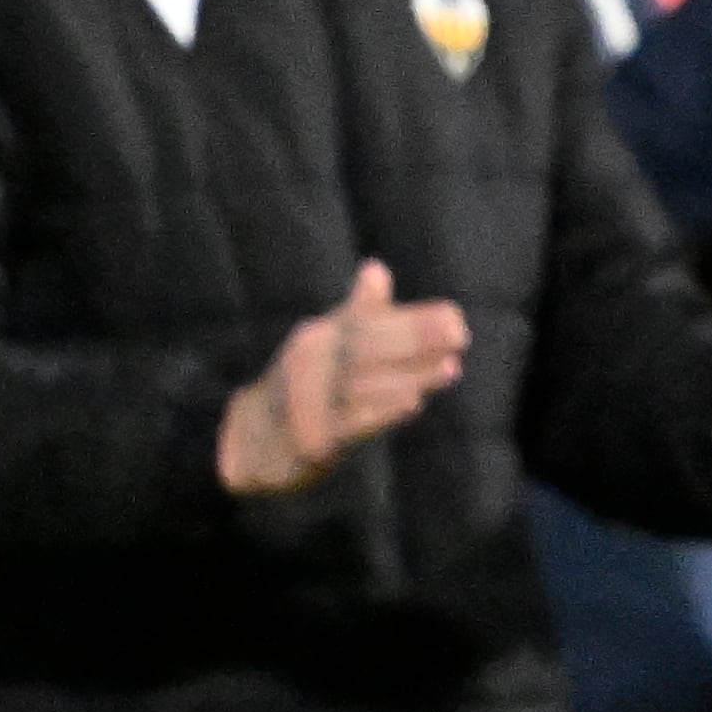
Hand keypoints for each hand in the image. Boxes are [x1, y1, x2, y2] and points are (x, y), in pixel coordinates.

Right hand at [219, 258, 468, 495]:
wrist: (251, 442)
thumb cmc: (304, 385)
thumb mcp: (326, 345)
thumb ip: (358, 312)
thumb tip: (376, 269)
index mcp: (319, 337)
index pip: (366, 321)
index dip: (411, 319)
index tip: (455, 315)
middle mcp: (310, 364)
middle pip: (365, 347)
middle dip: (415, 339)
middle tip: (461, 334)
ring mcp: (308, 402)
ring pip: (362, 386)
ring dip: (409, 376)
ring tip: (450, 368)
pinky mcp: (311, 440)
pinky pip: (349, 425)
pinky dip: (382, 413)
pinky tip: (414, 403)